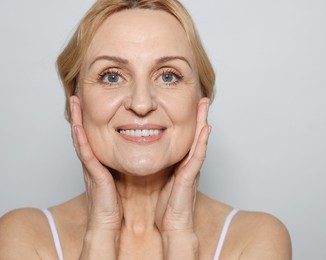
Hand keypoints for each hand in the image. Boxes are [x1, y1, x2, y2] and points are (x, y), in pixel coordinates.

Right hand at [70, 96, 122, 231]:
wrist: (108, 222)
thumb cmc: (116, 202)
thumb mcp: (121, 176)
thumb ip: (124, 164)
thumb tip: (138, 150)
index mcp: (99, 161)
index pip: (93, 136)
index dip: (89, 121)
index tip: (89, 103)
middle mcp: (92, 162)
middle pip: (83, 134)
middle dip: (80, 115)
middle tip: (77, 97)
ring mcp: (90, 167)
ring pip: (80, 140)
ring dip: (76, 120)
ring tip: (75, 103)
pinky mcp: (92, 175)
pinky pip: (85, 154)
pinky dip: (80, 140)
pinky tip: (77, 126)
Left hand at [155, 97, 210, 234]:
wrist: (173, 226)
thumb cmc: (167, 207)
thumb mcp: (161, 181)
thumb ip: (160, 168)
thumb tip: (148, 155)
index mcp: (181, 164)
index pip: (186, 139)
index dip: (190, 122)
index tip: (189, 105)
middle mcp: (189, 164)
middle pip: (196, 136)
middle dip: (199, 116)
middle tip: (202, 98)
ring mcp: (192, 170)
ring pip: (200, 142)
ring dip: (204, 123)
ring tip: (205, 105)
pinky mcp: (191, 177)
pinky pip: (198, 156)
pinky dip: (203, 142)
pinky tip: (206, 129)